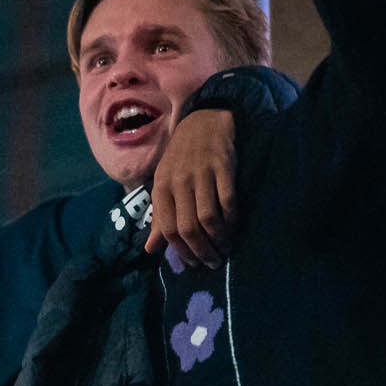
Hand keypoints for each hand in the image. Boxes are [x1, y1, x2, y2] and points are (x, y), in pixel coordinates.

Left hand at [147, 109, 237, 267]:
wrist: (203, 121)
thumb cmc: (182, 158)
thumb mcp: (165, 184)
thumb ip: (160, 217)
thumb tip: (150, 249)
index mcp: (161, 188)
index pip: (167, 228)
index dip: (181, 251)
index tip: (194, 264)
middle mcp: (179, 182)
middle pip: (188, 228)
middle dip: (201, 251)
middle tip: (213, 262)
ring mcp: (201, 174)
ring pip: (208, 218)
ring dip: (218, 240)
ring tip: (225, 250)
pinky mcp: (223, 166)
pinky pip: (228, 201)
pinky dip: (232, 220)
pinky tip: (235, 228)